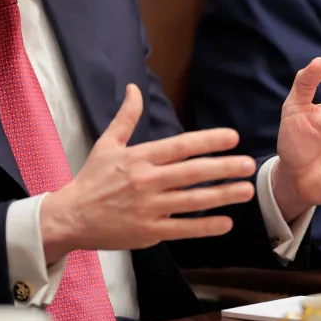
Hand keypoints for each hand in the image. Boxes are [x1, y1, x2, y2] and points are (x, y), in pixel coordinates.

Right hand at [40, 84, 255, 263]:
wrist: (71, 217)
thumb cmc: (92, 179)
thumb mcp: (107, 144)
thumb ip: (126, 117)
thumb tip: (133, 88)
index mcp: (140, 158)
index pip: (180, 146)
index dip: (208, 141)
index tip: (232, 137)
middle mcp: (147, 181)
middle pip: (193, 173)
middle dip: (224, 168)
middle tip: (248, 165)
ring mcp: (149, 208)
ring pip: (193, 201)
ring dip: (222, 195)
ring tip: (246, 191)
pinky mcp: (149, 232)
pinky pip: (183, 229)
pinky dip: (205, 227)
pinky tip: (226, 222)